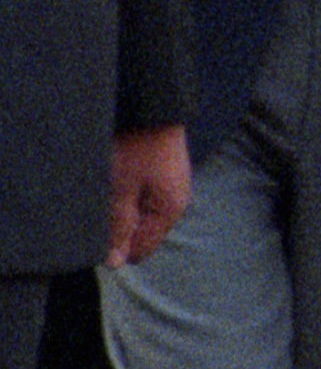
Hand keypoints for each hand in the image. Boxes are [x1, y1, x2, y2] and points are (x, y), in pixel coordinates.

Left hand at [104, 125, 187, 265]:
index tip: (97, 227)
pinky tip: (114, 172)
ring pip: (137, 212)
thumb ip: (119, 228)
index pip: (141, 251)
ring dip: (118, 205)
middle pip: (139, 232)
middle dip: (117, 224)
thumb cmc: (136, 146)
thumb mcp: (120, 190)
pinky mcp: (162, 170)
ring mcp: (170, 185)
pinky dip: (124, 189)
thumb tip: (115, 264)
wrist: (151, 105)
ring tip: (106, 183)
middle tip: (99, 203)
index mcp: (170, 211)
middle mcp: (175, 202)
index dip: (116, 246)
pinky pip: (139, 193)